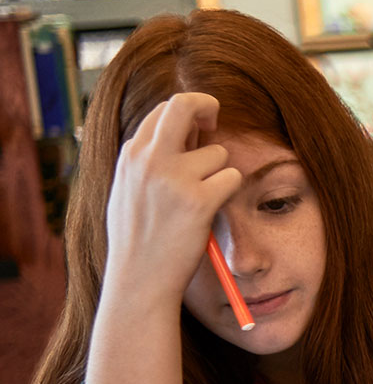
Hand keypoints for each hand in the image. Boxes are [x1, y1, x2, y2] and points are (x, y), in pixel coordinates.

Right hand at [101, 93, 239, 309]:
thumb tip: (184, 133)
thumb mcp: (129, 190)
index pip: (163, 111)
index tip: (199, 127)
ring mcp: (174, 178)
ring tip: (200, 202)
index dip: (186, 115)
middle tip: (216, 120)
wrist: (139, 279)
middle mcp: (149, 160)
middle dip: (206, 105)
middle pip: (184, 104)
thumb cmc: (137, 238)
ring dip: (219, 173)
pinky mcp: (199, 200)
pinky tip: (211, 212)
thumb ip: (149, 161)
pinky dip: (229, 192)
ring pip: (219, 152)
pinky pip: (232, 177)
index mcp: (130, 156)